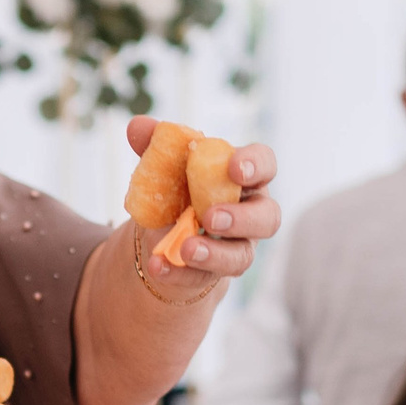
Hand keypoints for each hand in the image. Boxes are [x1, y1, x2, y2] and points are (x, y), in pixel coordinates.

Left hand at [123, 115, 277, 284]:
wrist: (165, 226)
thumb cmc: (180, 184)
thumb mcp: (167, 163)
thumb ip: (157, 145)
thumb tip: (137, 126)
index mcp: (244, 176)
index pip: (265, 164)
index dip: (255, 166)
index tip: (234, 168)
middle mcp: (251, 212)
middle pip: (268, 217)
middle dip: (242, 218)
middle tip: (211, 217)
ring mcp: (237, 245)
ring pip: (242, 256)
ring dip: (215, 254)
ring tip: (186, 249)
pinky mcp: (215, 272)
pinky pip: (204, 278)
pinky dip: (179, 273)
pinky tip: (158, 266)